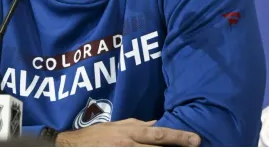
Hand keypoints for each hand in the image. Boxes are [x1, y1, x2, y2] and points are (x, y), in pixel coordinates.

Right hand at [55, 118, 200, 146]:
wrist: (72, 146)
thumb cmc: (97, 135)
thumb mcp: (118, 125)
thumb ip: (138, 124)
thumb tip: (157, 123)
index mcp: (131, 132)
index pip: (160, 133)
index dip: (179, 136)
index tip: (195, 139)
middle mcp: (129, 144)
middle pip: (158, 147)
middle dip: (178, 146)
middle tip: (196, 146)